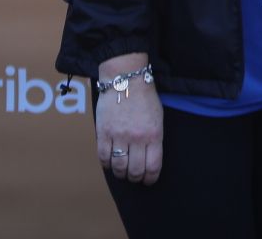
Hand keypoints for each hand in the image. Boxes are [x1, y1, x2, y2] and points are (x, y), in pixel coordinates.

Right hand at [95, 55, 163, 186]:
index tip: (149, 181)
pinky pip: (103, 157)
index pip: (153, 166)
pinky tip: (110, 163)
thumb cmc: (145, 99)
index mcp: (154, 134)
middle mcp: (137, 138)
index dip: (151, 178)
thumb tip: (149, 159)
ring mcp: (119, 136)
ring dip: (121, 174)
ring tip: (123, 173)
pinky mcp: (103, 133)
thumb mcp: (158, 118)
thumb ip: (154, 139)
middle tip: (135, 178)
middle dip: (136, 178)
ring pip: (119, 167)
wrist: (126, 81)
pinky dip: (107, 164)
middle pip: (135, 170)